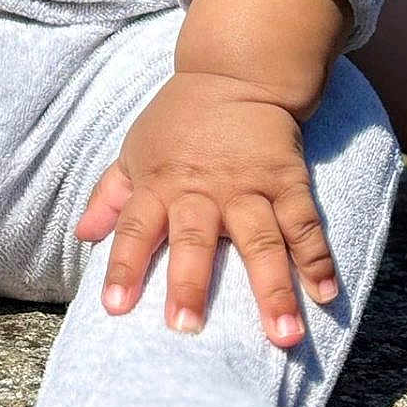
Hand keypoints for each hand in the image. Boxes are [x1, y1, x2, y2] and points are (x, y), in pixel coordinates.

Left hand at [75, 69, 337, 348]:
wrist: (235, 71)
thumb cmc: (179, 121)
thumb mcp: (135, 149)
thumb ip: (110, 195)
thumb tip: (81, 237)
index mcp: (159, 184)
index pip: (134, 228)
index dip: (123, 265)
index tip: (115, 307)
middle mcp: (203, 189)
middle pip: (194, 239)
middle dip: (190, 284)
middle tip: (187, 329)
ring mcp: (249, 186)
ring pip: (260, 240)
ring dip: (273, 288)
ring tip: (283, 335)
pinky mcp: (288, 179)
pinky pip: (305, 223)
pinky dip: (317, 258)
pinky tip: (325, 295)